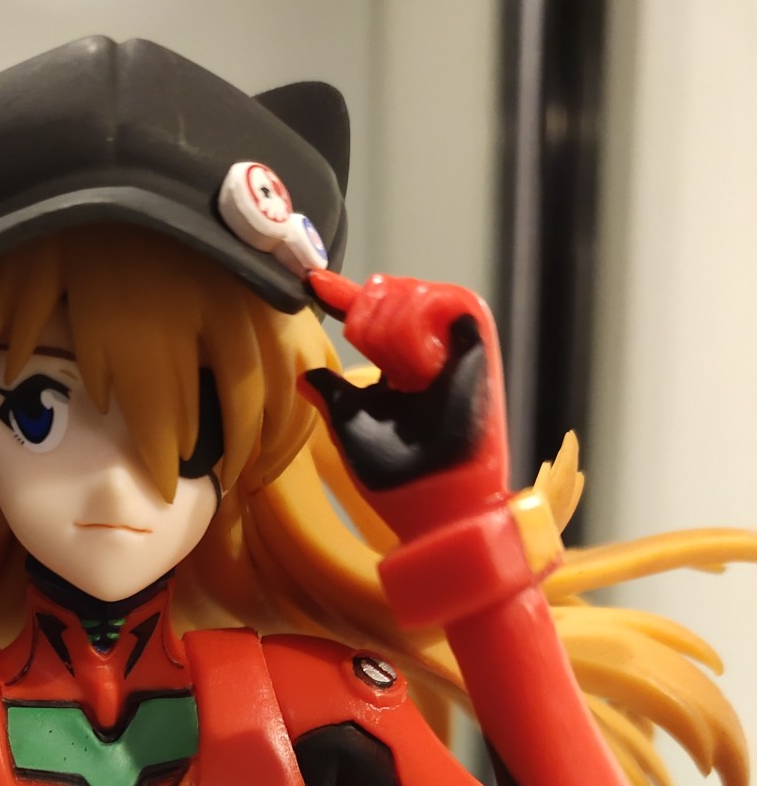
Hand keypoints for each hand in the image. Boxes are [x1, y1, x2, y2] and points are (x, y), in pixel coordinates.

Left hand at [301, 270, 509, 541]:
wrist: (430, 502)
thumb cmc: (395, 477)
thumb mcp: (351, 425)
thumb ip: (332, 396)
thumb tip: (306, 375)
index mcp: (400, 372)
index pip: (373, 322)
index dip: (345, 298)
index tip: (314, 283)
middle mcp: (428, 356)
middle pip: (393, 298)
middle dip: (367, 309)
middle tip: (358, 336)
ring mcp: (452, 351)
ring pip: (419, 293)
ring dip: (392, 316)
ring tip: (388, 358)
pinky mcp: (478, 348)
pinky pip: (456, 302)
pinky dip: (427, 314)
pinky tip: (411, 353)